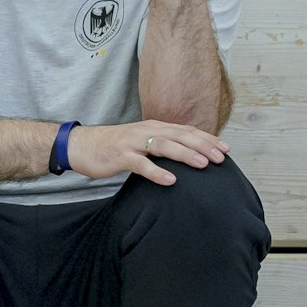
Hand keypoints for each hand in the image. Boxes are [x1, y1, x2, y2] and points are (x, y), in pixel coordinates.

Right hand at [66, 120, 228, 186]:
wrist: (80, 145)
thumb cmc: (113, 147)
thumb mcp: (140, 142)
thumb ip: (161, 145)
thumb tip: (186, 155)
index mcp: (153, 127)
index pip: (186, 131)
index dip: (207, 138)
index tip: (226, 149)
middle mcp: (146, 131)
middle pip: (180, 135)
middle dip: (203, 146)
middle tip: (222, 157)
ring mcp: (133, 142)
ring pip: (164, 145)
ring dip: (185, 154)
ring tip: (203, 164)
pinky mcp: (120, 156)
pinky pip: (141, 164)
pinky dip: (156, 171)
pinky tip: (170, 180)